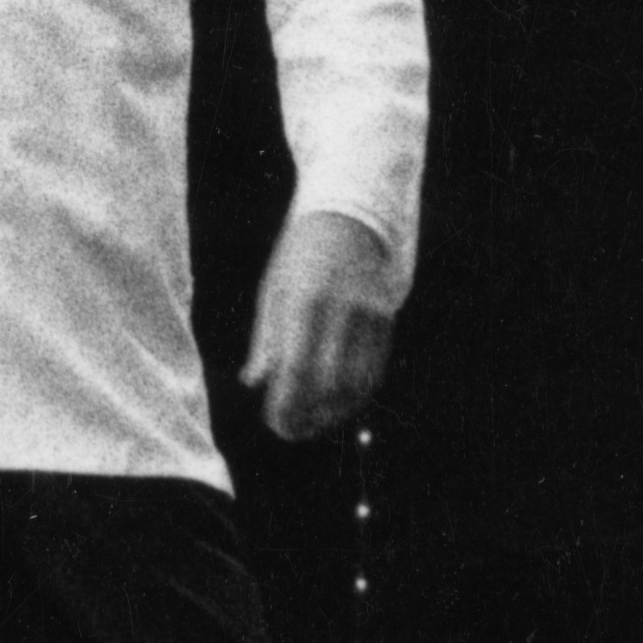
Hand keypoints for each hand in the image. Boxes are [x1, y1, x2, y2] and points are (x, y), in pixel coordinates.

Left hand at [242, 207, 398, 442]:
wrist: (352, 214)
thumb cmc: (301, 254)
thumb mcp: (273, 289)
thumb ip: (266, 338)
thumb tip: (254, 382)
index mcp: (304, 300)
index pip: (294, 369)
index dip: (286, 405)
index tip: (275, 423)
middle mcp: (340, 309)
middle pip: (328, 383)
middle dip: (310, 415)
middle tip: (293, 429)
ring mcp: (369, 313)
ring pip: (357, 382)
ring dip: (335, 411)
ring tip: (315, 421)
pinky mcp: (388, 316)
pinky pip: (376, 367)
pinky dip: (357, 393)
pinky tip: (339, 402)